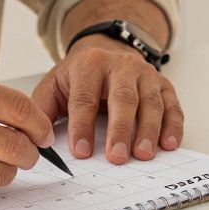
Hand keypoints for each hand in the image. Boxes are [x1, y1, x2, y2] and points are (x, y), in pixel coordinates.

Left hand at [31, 35, 182, 164]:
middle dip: (120, 130)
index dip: (82, 126)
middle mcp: (121, 66)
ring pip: (151, 102)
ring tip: (144, 154)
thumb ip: (43, 111)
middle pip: (122, 98)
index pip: (85, 98)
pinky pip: (172, 105)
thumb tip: (35, 141)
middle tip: (117, 157)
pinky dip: (173, 125)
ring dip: (149, 130)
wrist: (105, 52)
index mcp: (89, 65)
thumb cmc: (79, 78)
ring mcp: (145, 74)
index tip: (81, 152)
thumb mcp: (54, 86)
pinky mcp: (163, 84)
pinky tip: (169, 144)